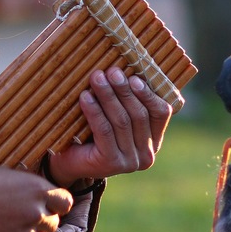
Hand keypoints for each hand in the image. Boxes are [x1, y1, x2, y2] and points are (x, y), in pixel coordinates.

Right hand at [0, 165, 72, 231]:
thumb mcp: (7, 174)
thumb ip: (29, 186)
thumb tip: (40, 192)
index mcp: (39, 189)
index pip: (66, 202)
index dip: (56, 204)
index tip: (47, 206)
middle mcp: (38, 213)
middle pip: (53, 223)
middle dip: (41, 221)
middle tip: (20, 218)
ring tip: (7, 229)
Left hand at [44, 67, 172, 187]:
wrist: (69, 162)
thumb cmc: (94, 134)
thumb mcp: (115, 117)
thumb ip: (127, 102)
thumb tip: (127, 68)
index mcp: (154, 142)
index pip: (161, 113)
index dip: (148, 93)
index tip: (134, 76)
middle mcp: (146, 155)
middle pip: (139, 115)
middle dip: (124, 90)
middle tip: (111, 71)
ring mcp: (130, 162)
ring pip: (121, 121)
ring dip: (108, 95)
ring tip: (96, 77)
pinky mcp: (111, 163)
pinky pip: (104, 130)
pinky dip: (95, 110)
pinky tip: (85, 96)